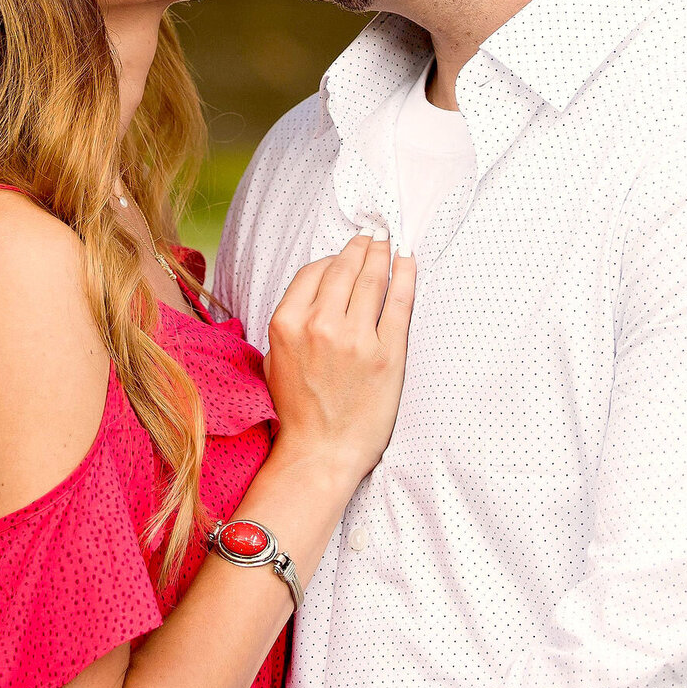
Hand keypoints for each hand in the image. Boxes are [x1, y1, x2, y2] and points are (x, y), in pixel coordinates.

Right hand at [264, 234, 415, 484]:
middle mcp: (320, 325)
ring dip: (383, 254)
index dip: (333, 258)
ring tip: (389, 242)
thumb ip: (293, 319)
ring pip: (373, 280)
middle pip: (345, 269)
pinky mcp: (387, 354)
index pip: (314, 272)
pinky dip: (405, 277)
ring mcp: (356, 339)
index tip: (346, 253)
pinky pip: (399, 304)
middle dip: (361, 246)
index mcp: (287, 323)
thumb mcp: (277, 357)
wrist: (321, 453)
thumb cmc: (298, 409)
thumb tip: (320, 285)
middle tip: (373, 234)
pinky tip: (408, 262)